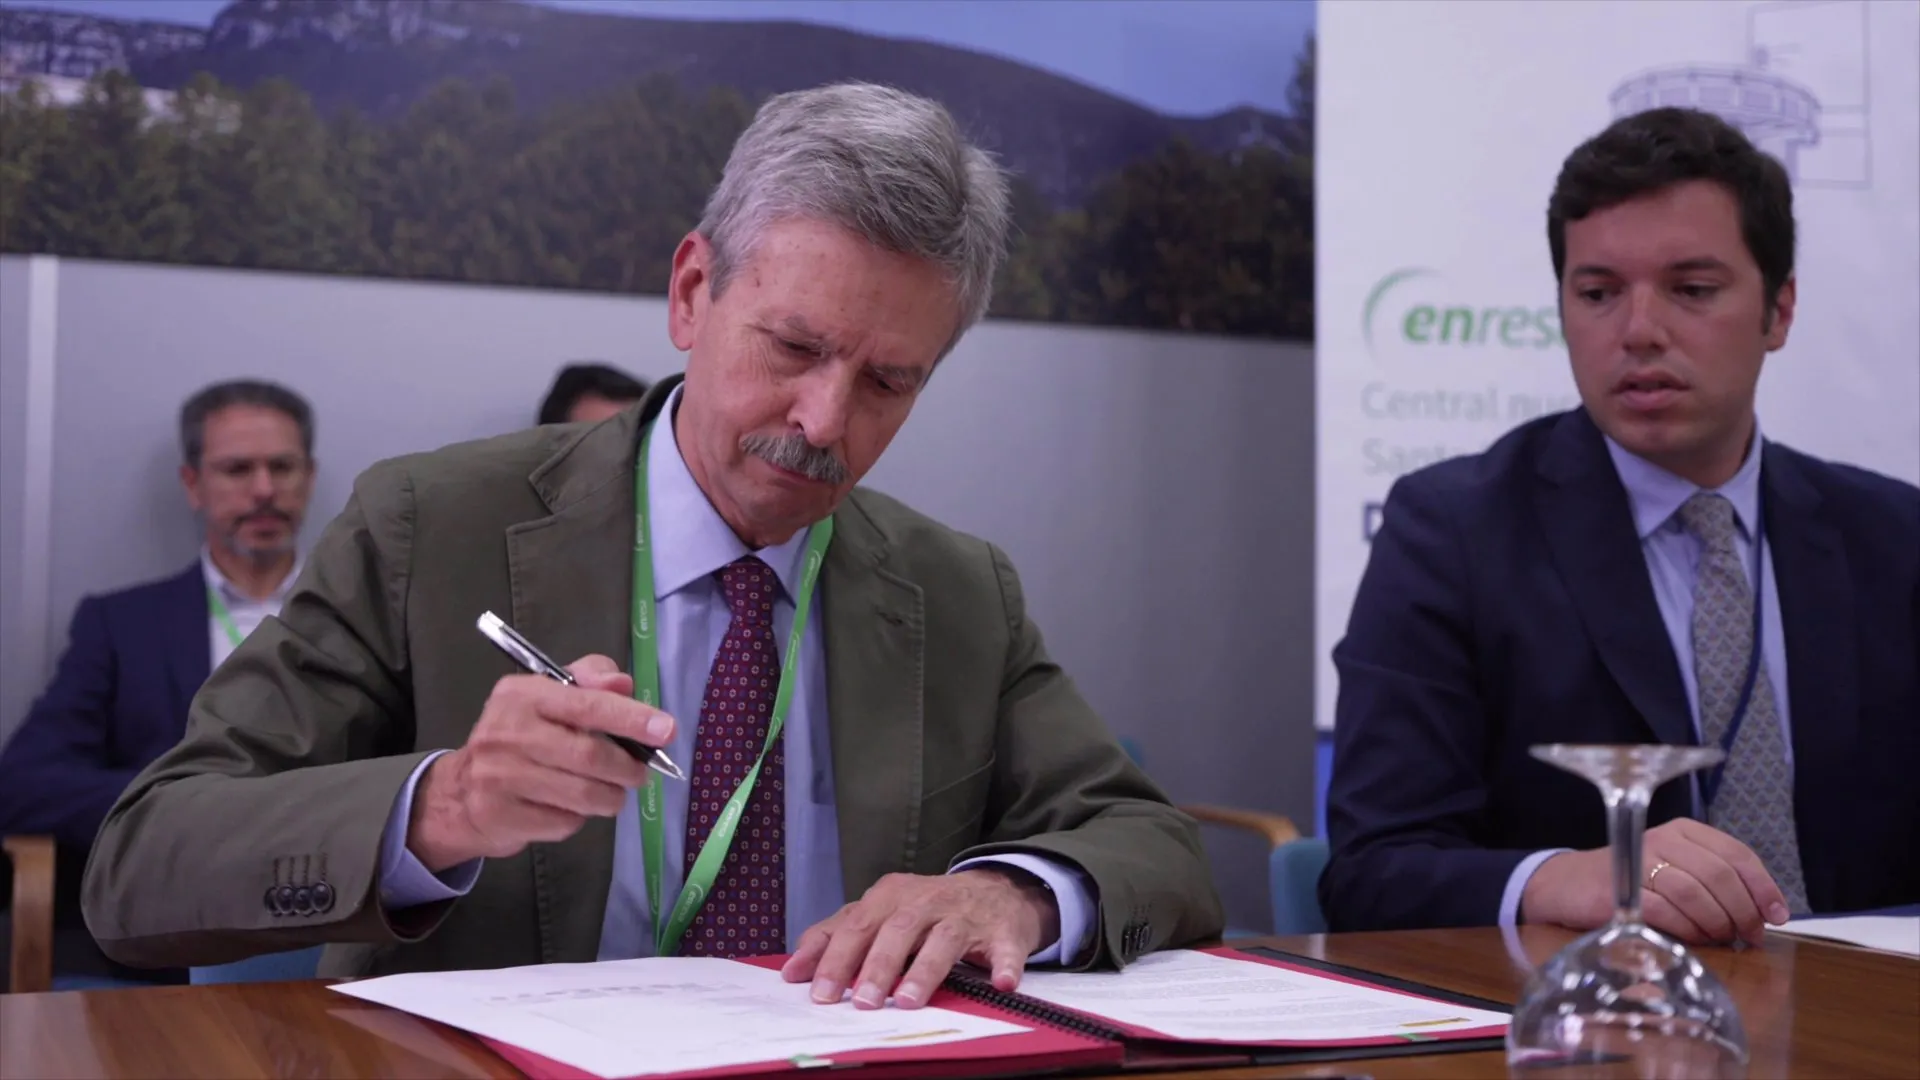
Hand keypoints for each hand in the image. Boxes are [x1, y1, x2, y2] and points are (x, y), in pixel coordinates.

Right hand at [407, 655, 675, 871]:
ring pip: (582, 795)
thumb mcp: (548, 697)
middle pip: (589, 756)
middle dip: (627, 769)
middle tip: (639, 774)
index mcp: (523, 695)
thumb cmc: (518, 737)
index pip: (586, 705)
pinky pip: (563, 822)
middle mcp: (507, 733)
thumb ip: (589, 682)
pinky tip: (572, 808)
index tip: (666, 730)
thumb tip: (623, 683)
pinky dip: (580, 819)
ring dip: (611, 798)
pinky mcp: (500, 816)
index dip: (631, 718)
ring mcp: (499, 777)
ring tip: (613, 794)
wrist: (459, 793)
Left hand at [780, 868, 1060, 1009]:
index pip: (856, 924)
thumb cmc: (928, 909)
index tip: (818, 992)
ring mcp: (966, 914)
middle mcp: (926, 900)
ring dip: (925, 970)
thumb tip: (792, 972)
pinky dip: (1005, 965)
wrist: (997, 890)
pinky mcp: (1004, 931)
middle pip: (897, 930)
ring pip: (943, 940)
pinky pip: (1005, 949)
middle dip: (877, 966)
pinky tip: (1002, 983)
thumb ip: (838, 935)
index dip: (836, 958)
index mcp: (891, 895)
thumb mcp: (881, 913)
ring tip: (909, 1000)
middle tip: (863, 1002)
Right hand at [1520, 819, 1790, 945]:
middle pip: (1720, 875)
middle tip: (1748, 936)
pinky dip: (1688, 930)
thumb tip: (1764, 914)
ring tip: (1721, 939)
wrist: (1569, 885)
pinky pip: (1668, 912)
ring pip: (1696, 893)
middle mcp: (1662, 839)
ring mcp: (1639, 861)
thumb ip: (1716, 882)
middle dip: (1743, 911)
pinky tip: (1694, 939)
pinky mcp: (1621, 890)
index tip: (1776, 915)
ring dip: (1717, 923)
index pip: (1736, 853)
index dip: (1763, 887)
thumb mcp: (1676, 869)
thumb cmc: (1632, 880)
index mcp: (1683, 831)